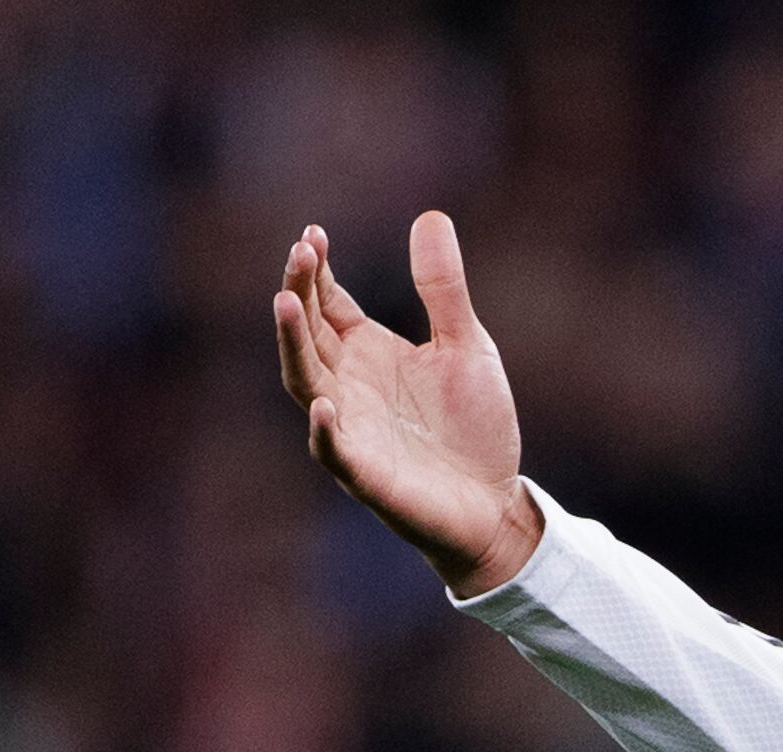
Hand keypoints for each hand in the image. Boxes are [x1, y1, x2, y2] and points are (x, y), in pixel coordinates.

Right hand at [273, 212, 542, 598]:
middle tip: (301, 252)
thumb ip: (444, 290)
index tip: (312, 234)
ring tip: (287, 302)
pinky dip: (324, 428)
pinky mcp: (366, 473)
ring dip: (293, 343)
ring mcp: (350, 428)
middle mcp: (347, 384)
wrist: (495, 504)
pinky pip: (334, 448)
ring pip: (305, 380)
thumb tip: (431, 216)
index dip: (316, 270)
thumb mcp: (466, 347)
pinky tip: (322, 403)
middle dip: (300, 292)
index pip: (327, 302)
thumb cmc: (475, 428)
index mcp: (366, 351)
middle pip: (308, 332)